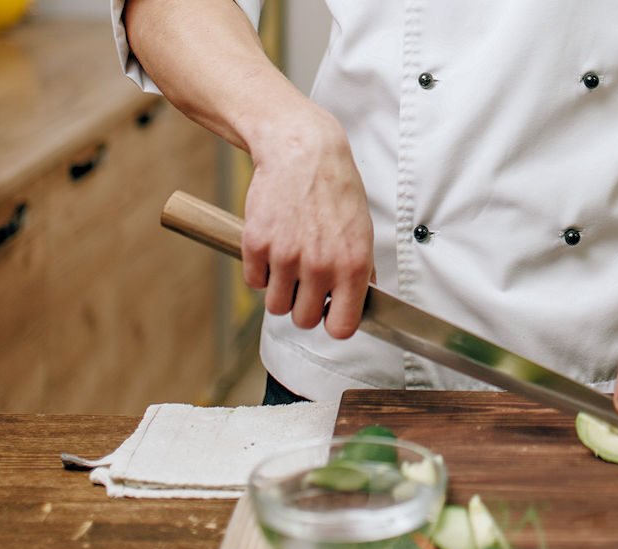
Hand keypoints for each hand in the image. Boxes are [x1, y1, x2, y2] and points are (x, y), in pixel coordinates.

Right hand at [241, 110, 373, 338]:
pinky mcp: (256, 244)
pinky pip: (254, 282)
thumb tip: (360, 302)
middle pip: (303, 321)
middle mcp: (320, 266)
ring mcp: (286, 257)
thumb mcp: (362, 231)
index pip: (341, 328)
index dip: (334, 324)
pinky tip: (273, 248)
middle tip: (306, 285)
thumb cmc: (335, 190)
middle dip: (303, 307)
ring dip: (281, 291)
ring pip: (276, 306)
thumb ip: (360, 271)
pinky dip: (261, 271)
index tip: (329, 314)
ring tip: (290, 266)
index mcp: (352, 266)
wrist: (302, 152)